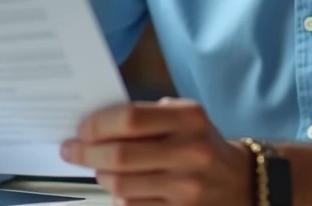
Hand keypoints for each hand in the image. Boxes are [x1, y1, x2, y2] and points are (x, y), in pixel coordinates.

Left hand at [61, 97, 251, 204]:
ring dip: (100, 175)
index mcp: (190, 119)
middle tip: (71, 149)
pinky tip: (118, 185)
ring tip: (96, 166)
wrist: (240, 181)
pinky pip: (133, 205)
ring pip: (121, 185)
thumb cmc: (201, 142)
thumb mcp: (184, 116)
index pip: (130, 119)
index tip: (80, 128)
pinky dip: (118, 196)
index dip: (98, 125)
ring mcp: (186, 187)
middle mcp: (191, 152)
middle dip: (87, 153)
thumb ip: (147, 116)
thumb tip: (96, 122)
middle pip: (120, 155)